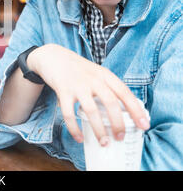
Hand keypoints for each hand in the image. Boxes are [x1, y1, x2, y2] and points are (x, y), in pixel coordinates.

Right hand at [30, 44, 149, 145]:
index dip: (136, 110)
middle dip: (118, 124)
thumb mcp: (97, 73)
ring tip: (104, 142)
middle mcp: (93, 79)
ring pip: (91, 111)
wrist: (54, 57)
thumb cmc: (78, 69)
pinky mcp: (63, 91)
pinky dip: (75, 129)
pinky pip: (69, 114)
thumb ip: (108, 87)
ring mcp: (77, 85)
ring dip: (99, 129)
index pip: (125, 93)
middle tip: (120, 137)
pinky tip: (79, 138)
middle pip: (110, 103)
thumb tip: (124, 110)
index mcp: (105, 75)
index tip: (144, 125)